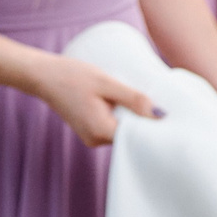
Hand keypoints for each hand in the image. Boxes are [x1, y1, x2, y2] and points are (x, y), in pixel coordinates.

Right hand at [27, 54, 159, 147]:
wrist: (43, 75)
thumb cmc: (72, 76)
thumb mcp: (106, 83)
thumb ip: (133, 98)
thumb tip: (161, 114)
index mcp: (101, 132)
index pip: (138, 138)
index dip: (155, 127)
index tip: (173, 116)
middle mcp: (96, 140)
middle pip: (132, 135)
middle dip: (146, 121)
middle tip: (164, 103)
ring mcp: (92, 137)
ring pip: (123, 130)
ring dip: (134, 116)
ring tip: (146, 98)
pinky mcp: (90, 129)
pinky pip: (114, 126)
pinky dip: (123, 116)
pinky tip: (129, 102)